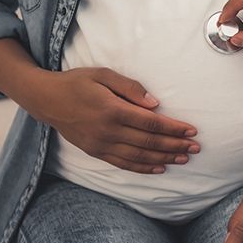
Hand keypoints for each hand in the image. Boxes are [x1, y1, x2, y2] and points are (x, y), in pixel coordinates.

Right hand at [34, 67, 198, 173]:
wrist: (46, 99)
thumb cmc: (78, 82)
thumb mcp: (103, 74)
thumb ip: (130, 87)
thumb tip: (155, 104)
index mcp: (112, 110)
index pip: (151, 124)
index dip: (174, 128)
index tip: (192, 130)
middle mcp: (108, 131)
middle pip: (149, 143)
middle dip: (176, 146)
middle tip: (196, 147)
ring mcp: (101, 145)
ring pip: (140, 157)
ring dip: (165, 159)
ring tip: (185, 158)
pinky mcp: (96, 152)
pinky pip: (124, 164)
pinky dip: (144, 168)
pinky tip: (160, 168)